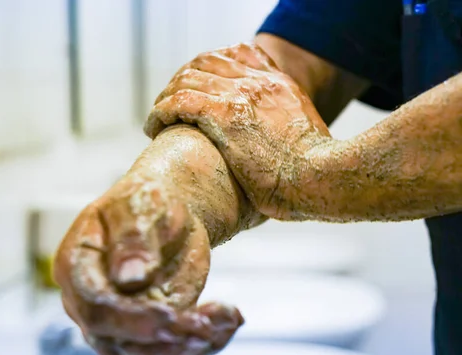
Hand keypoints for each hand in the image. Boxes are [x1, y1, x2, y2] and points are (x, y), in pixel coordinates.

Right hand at [53, 178, 243, 354]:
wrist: (168, 211)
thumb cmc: (146, 200)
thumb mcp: (140, 205)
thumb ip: (131, 238)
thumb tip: (128, 278)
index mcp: (77, 267)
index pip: (94, 307)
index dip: (129, 319)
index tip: (169, 314)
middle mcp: (92, 303)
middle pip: (116, 343)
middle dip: (163, 341)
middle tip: (203, 326)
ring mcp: (121, 322)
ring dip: (187, 347)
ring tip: (225, 319)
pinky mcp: (152, 330)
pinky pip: (174, 351)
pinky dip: (205, 343)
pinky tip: (230, 318)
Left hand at [145, 43, 330, 219]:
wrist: (323, 179)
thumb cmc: (317, 174)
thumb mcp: (309, 139)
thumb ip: (290, 131)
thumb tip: (284, 149)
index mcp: (279, 85)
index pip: (238, 53)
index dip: (208, 66)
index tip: (196, 86)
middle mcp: (259, 83)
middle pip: (205, 61)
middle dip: (181, 79)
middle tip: (169, 104)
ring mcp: (241, 96)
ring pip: (186, 79)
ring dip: (165, 97)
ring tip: (157, 119)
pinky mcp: (224, 116)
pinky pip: (178, 102)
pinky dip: (160, 112)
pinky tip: (153, 127)